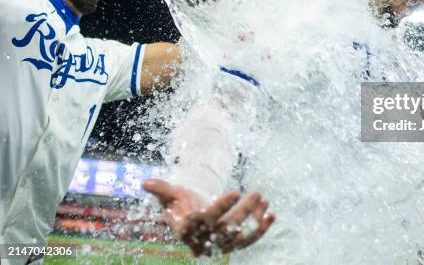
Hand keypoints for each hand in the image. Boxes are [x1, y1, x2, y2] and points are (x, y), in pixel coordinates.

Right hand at [143, 179, 274, 256]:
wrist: (189, 220)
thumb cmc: (180, 204)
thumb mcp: (170, 196)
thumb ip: (161, 189)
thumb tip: (146, 182)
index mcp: (186, 229)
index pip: (205, 220)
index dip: (221, 207)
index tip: (235, 191)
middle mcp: (202, 241)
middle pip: (225, 229)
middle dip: (243, 212)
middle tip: (257, 193)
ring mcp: (217, 246)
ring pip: (239, 237)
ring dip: (254, 220)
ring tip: (264, 200)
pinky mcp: (231, 246)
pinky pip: (247, 241)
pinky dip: (260, 230)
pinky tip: (271, 215)